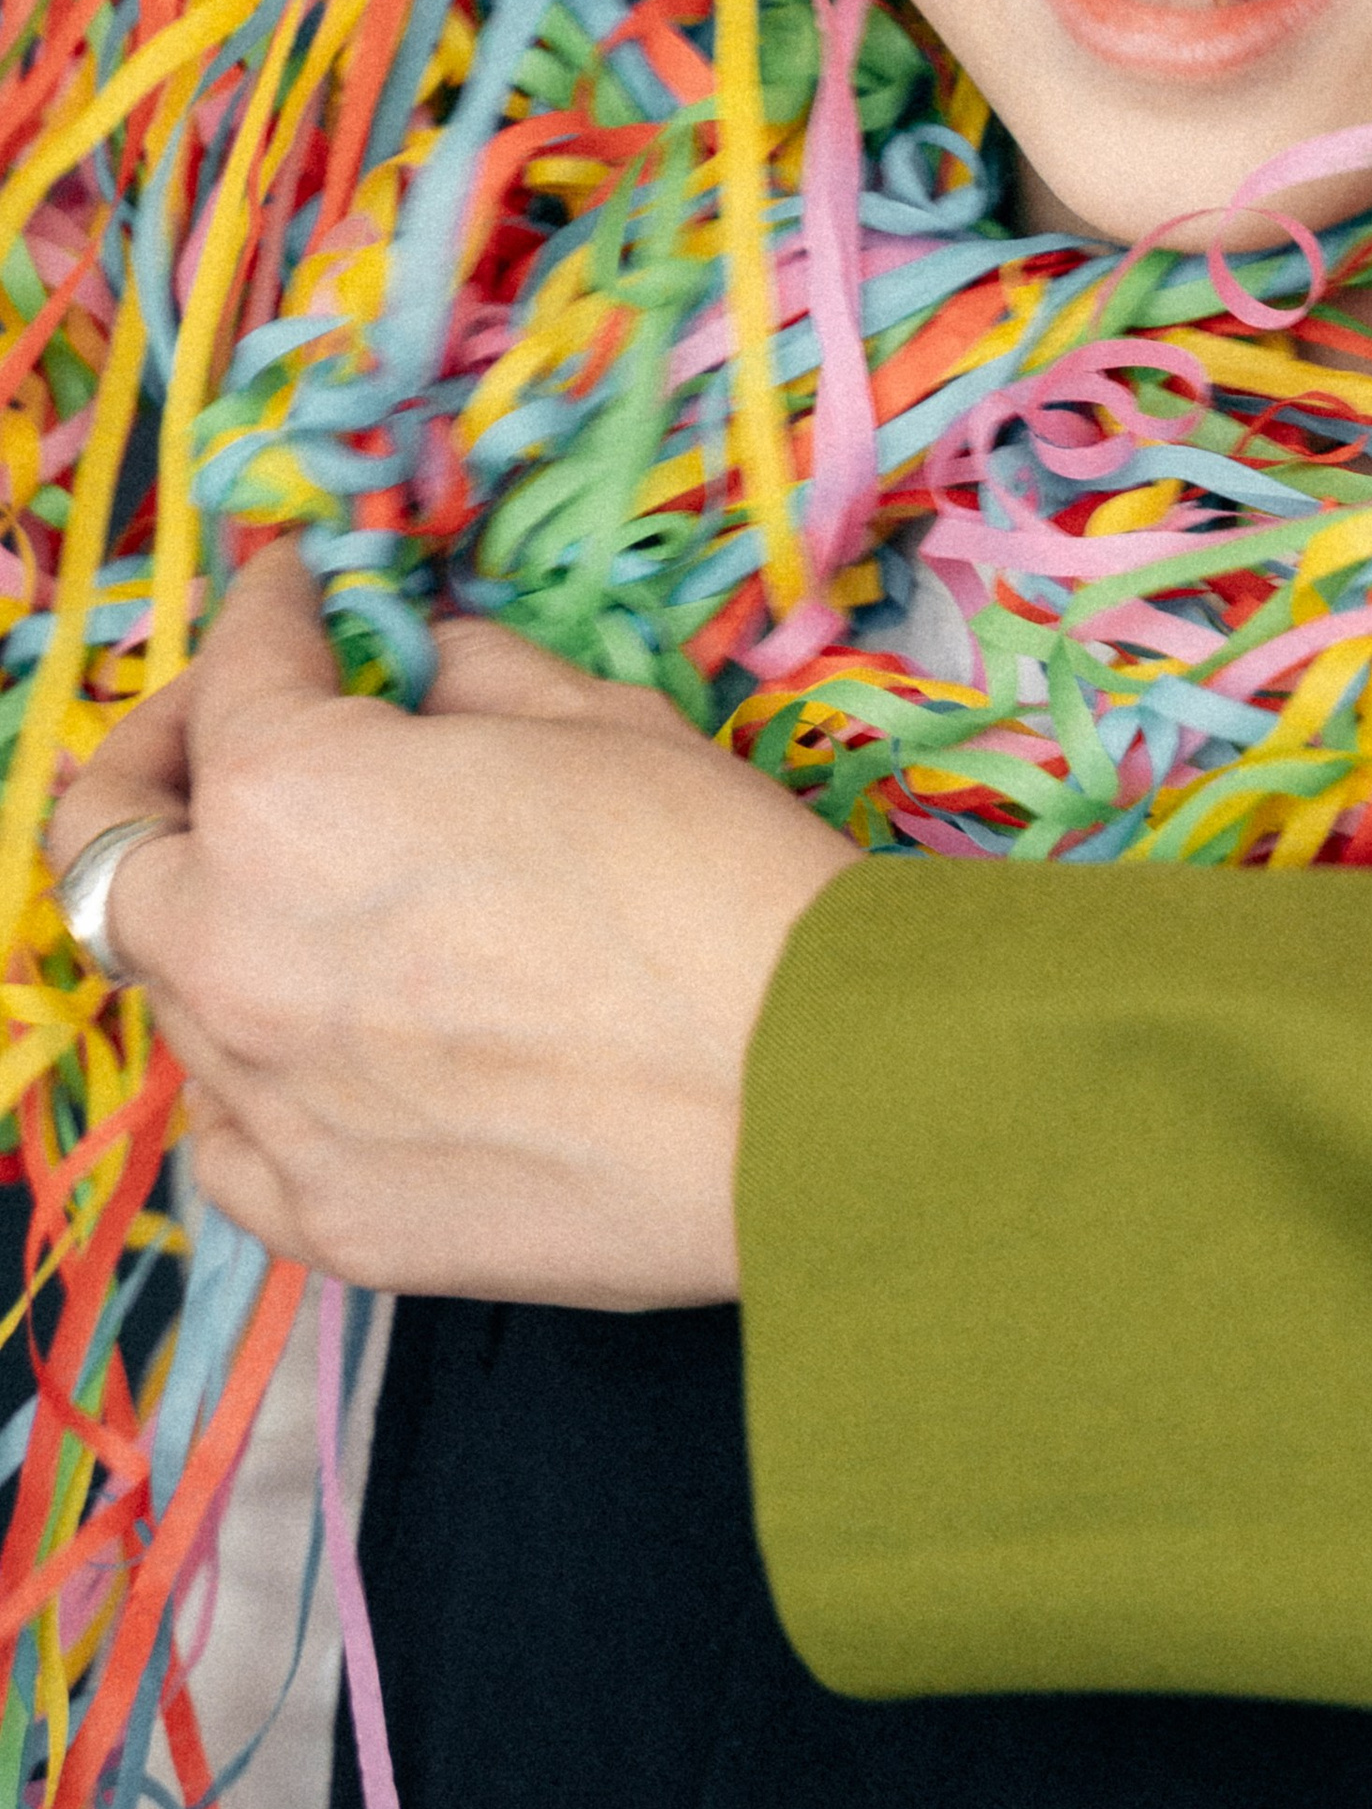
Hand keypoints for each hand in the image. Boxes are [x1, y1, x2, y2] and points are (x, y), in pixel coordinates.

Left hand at [47, 544, 855, 1305]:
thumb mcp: (602, 720)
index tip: (301, 593)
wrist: (816, 1096)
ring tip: (296, 893)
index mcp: (293, 796)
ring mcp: (270, 1098)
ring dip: (211, 919)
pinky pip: (225, 1133)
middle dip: (170, 761)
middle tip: (238, 731)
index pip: (238, 671)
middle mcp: (236, 948)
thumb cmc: (721, 883)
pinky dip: (249, 1075)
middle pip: (118, 844)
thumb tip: (430, 667)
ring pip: (165, 989)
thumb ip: (474, 679)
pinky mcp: (326, 1214)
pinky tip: (320, 1043)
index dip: (275, 608)